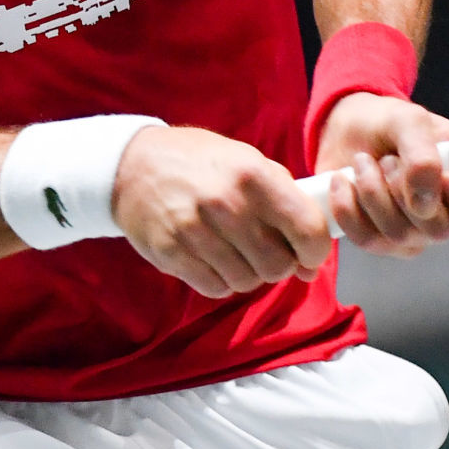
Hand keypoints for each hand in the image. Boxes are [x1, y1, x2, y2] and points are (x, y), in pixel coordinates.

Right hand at [111, 125, 331, 297]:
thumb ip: (285, 203)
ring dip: (248, 273)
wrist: (133, 165)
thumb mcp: (247, 160)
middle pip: (278, 266)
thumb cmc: (201, 162)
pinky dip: (221, 279)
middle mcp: (227, 203)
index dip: (316, 249)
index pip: (307, 229)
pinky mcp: (171, 253)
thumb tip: (310, 262)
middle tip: (266, 250)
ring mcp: (196, 230)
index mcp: (254, 175)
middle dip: (279, 265)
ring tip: (234, 250)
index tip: (308, 252)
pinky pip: (216, 288)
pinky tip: (212, 257)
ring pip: (247, 282)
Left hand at [316, 93, 448, 255]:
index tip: (447, 181)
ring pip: (399, 236)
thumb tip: (425, 202)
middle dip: (404, 189)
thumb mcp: (410, 121)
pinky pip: (368, 240)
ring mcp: (417, 232)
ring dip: (373, 192)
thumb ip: (423, 155)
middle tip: (388, 158)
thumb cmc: (390, 122)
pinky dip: (348, 208)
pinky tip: (342, 182)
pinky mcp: (382, 241)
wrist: (350, 130)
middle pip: (441, 229)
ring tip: (363, 162)